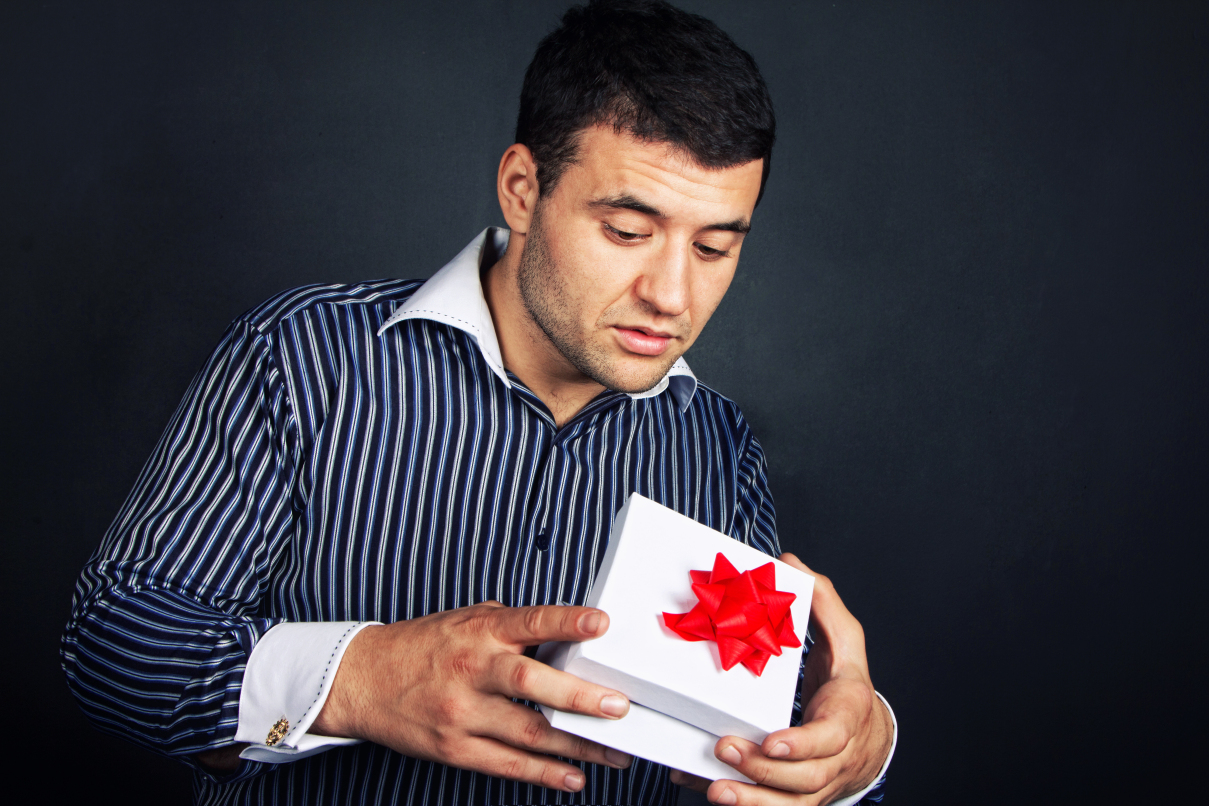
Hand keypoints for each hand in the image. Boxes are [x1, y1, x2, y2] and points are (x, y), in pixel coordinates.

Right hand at [310, 602, 632, 791]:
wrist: (363, 679)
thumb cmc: (424, 647)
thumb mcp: (467, 620)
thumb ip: (513, 628)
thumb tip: (569, 636)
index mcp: (480, 630)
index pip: (531, 622)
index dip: (567, 622)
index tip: (601, 623)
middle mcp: (472, 669)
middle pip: (532, 683)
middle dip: (579, 696)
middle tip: (617, 705)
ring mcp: (462, 712)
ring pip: (528, 732)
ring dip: (577, 745)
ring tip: (614, 751)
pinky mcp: (454, 748)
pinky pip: (507, 764)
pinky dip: (544, 772)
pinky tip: (574, 775)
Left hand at [670, 554, 892, 804]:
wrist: (871, 737)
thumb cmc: (848, 684)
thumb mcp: (845, 639)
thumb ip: (821, 602)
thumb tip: (788, 563)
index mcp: (848, 716)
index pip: (831, 737)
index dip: (803, 743)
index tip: (773, 739)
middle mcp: (836, 759)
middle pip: (805, 778)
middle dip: (765, 769)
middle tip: (724, 749)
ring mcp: (818, 785)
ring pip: (790, 805)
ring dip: (752, 801)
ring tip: (715, 789)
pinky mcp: (798, 799)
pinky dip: (739, 804)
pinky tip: (700, 787)